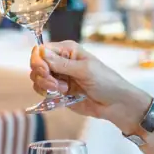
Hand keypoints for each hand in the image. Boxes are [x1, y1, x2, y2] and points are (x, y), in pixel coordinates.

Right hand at [29, 41, 149, 131]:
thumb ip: (61, 64)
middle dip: (42, 76)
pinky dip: (48, 95)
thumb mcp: (85, 70)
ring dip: (46, 86)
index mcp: (68, 50)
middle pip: (37, 65)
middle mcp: (61, 62)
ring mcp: (59, 77)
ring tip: (64, 90)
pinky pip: (43, 92)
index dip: (38, 60)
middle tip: (56, 85)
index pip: (42, 50)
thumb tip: (41, 52)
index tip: (45, 72)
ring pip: (38, 79)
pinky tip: (62, 95)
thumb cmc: (106, 82)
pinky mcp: (59, 92)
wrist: (116, 104)